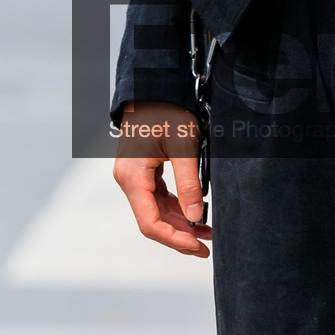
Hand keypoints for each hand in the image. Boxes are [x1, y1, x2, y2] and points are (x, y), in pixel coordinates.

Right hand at [113, 105, 210, 257]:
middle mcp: (128, 180)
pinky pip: (157, 199)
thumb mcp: (183, 146)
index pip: (150, 223)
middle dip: (180, 236)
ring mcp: (133, 177)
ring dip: (180, 224)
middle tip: (207, 246)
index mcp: (132, 177)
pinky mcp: (142, 173)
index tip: (198, 246)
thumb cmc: (167, 111)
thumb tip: (196, 217)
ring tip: (207, 232)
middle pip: (152, 221)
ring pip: (155, 212)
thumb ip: (189, 184)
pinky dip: (176, 209)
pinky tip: (195, 214)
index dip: (174, 239)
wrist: (155, 88)